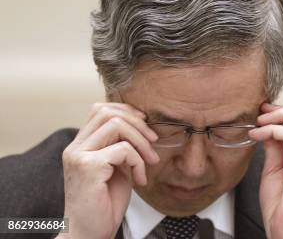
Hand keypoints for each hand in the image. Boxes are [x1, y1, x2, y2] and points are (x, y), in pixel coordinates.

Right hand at [61, 103, 159, 238]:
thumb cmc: (104, 203)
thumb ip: (121, 145)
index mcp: (80, 145)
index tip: (146, 124)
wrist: (89, 233)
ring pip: (116, 124)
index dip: (127, 111)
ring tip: (151, 160)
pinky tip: (140, 179)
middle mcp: (75, 147)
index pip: (100, 110)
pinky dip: (138, 161)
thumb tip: (141, 122)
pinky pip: (123, 149)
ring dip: (141, 141)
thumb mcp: (116, 167)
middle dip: (137, 123)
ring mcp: (78, 156)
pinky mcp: (88, 167)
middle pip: (108, 111)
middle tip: (154, 142)